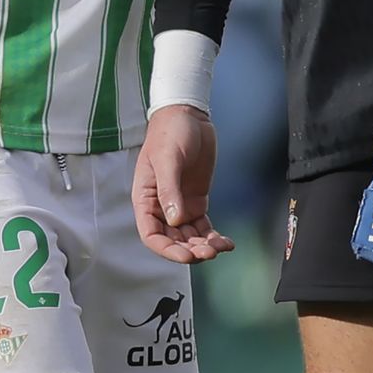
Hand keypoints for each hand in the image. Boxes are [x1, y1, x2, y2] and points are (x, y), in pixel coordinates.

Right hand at [132, 105, 233, 262]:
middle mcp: (161, 207)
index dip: (166, 249)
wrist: (188, 116)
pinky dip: (214, 236)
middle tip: (208, 252)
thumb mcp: (167, 160)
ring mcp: (180, 205)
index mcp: (146, 199)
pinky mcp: (197, 201)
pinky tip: (226, 242)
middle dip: (189, 250)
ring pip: (190, 237)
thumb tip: (175, 219)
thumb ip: (169, 190)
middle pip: (172, 240)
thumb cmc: (169, 133)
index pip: (151, 235)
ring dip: (203, 246)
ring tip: (220, 247)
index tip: (185, 256)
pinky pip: (204, 226)